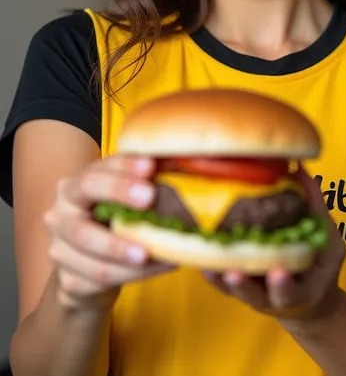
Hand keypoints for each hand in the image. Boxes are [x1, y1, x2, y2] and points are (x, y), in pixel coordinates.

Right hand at [44, 155, 173, 311]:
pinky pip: (102, 276)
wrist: (92, 275)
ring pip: (93, 245)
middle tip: (149, 196)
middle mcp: (61, 212)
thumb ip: (147, 183)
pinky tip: (160, 265)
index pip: (98, 169)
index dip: (124, 165)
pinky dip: (135, 273)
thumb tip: (186, 163)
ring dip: (128, 246)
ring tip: (161, 248)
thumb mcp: (126, 202)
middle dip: (119, 190)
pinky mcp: (69, 281)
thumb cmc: (114, 228)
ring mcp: (60, 247)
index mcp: (75, 186)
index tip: (150, 166)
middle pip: (86, 193)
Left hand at [204, 166, 345, 324]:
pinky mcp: (233, 286)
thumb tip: (299, 168)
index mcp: (300, 291)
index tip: (278, 272)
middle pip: (255, 296)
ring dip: (220, 278)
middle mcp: (272, 297)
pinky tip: (199, 258)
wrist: (307, 297)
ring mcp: (250, 292)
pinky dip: (209, 270)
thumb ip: (315, 208)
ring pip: (232, 290)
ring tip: (211, 266)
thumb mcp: (328, 242)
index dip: (283, 284)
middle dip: (245, 286)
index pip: (291, 291)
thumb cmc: (318, 266)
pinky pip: (218, 281)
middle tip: (234, 273)